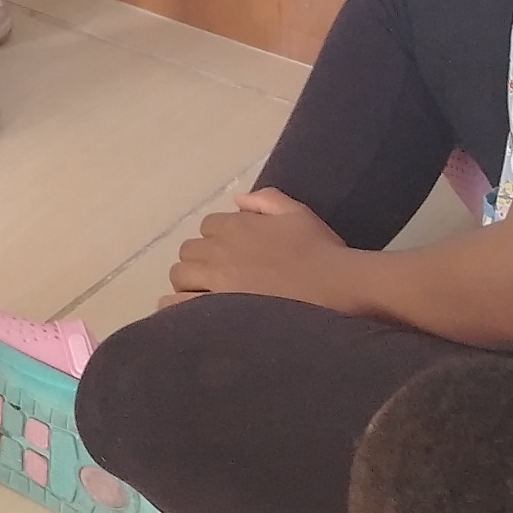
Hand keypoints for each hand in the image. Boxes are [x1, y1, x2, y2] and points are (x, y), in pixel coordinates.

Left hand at [166, 186, 357, 309]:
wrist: (334, 289)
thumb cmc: (321, 251)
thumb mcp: (297, 213)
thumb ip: (266, 199)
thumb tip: (237, 200)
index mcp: (236, 225)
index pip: (208, 226)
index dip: (219, 240)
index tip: (233, 255)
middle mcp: (219, 250)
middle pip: (190, 251)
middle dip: (201, 261)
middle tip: (220, 278)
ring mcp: (215, 281)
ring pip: (180, 275)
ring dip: (190, 282)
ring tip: (208, 296)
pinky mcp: (215, 308)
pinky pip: (178, 304)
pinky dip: (177, 306)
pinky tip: (188, 313)